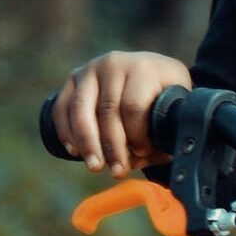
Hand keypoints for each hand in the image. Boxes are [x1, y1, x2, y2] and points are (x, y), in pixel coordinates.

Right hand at [51, 51, 192, 175]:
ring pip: (81, 109)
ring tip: (94, 165)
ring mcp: (92, 69)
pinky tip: (74, 151)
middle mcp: (116, 64)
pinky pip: (62, 107)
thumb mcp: (173, 111)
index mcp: (145, 69)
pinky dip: (66, 131)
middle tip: (117, 171)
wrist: (149, 74)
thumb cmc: (162, 100)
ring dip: (87, 142)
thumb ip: (162, 134)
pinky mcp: (74, 78)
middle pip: (107, 110)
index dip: (136, 135)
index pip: (134, 105)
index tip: (141, 153)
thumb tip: (139, 157)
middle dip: (111, 146)